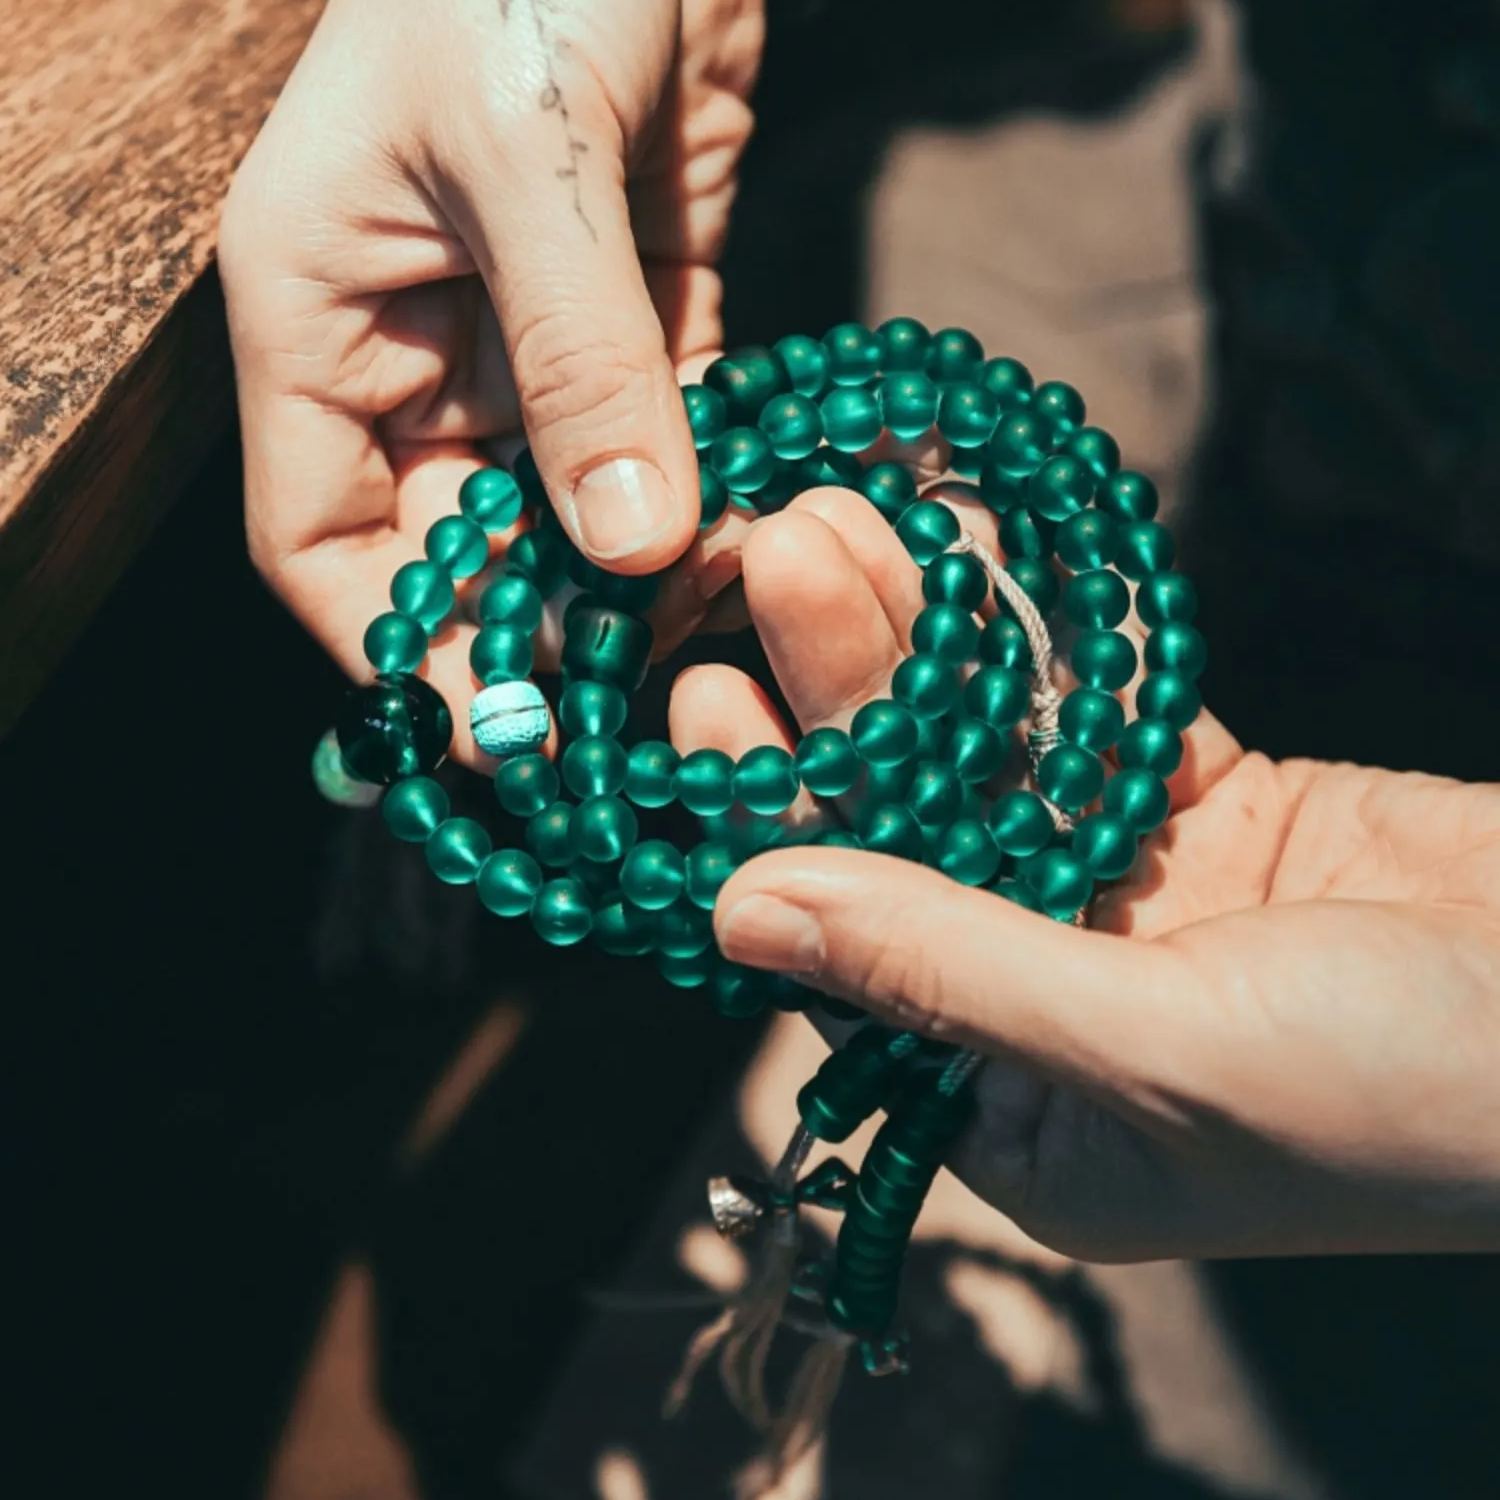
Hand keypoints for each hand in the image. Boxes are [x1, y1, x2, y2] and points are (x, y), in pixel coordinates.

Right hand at [221, 0, 762, 759]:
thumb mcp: (527, 153)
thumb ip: (577, 354)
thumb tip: (629, 542)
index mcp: (320, 316)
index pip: (322, 540)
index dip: (395, 649)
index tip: (490, 733)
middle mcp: (416, 349)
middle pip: (458, 548)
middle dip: (533, 635)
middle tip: (625, 714)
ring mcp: (532, 343)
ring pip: (568, 513)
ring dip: (629, 584)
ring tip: (700, 647)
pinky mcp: (641, 317)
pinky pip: (661, 444)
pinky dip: (700, 505)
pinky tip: (749, 554)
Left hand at [666, 484, 1499, 1259]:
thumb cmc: (1403, 1100)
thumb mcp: (1151, 1052)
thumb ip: (942, 968)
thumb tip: (740, 910)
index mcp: (1018, 1115)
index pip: (854, 962)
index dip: (774, 832)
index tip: (703, 706)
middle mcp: (1054, 1005)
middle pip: (913, 835)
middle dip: (842, 700)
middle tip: (767, 559)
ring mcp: (1132, 902)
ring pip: (992, 762)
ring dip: (922, 649)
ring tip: (836, 524)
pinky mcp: (1209, 816)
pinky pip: (1097, 721)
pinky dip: (1038, 646)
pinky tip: (959, 556)